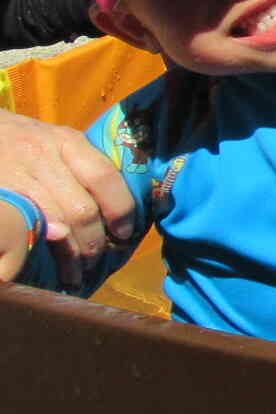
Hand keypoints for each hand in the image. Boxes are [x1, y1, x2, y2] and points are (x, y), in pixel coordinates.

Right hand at [0, 112, 135, 289]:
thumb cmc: (19, 140)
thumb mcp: (52, 140)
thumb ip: (79, 164)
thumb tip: (115, 206)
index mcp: (67, 142)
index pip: (104, 177)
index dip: (120, 209)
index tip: (125, 233)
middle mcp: (44, 156)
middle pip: (81, 209)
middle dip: (93, 242)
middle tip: (95, 262)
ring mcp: (17, 175)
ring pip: (54, 224)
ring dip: (69, 254)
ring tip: (74, 273)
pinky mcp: (2, 195)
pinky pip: (26, 227)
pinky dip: (39, 248)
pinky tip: (44, 262)